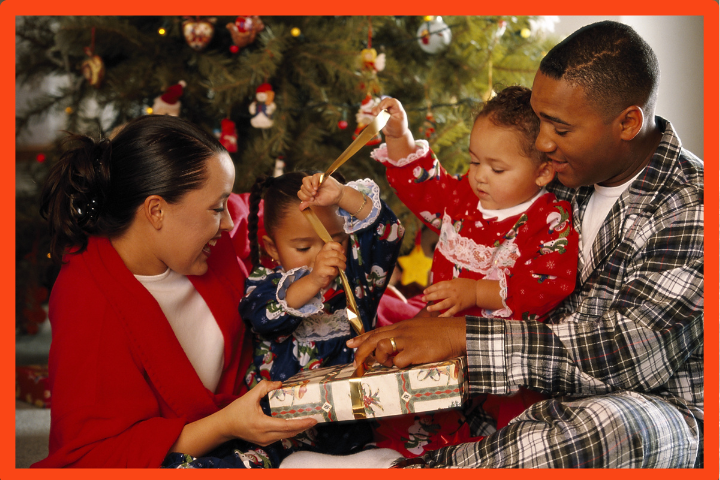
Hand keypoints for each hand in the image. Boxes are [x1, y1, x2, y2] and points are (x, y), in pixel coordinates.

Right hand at [222, 380, 316, 445]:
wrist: (225, 426)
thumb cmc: (236, 411)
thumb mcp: (249, 396)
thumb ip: (265, 387)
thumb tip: (280, 383)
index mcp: (262, 424)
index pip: (286, 425)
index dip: (301, 423)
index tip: (313, 419)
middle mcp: (265, 436)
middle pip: (290, 433)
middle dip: (304, 426)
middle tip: (315, 418)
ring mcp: (265, 441)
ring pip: (286, 436)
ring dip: (297, 429)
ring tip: (308, 420)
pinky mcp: (264, 442)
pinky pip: (281, 436)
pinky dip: (290, 430)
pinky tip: (295, 423)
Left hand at [298, 173, 343, 210]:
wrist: (337, 196)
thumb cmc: (327, 199)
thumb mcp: (317, 202)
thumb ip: (308, 203)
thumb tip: (300, 208)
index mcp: (308, 192)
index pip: (300, 193)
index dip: (303, 197)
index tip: (312, 200)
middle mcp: (310, 185)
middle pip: (302, 187)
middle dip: (307, 193)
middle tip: (314, 195)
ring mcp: (314, 180)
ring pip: (305, 180)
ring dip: (308, 187)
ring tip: (315, 191)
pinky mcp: (320, 176)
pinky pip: (313, 176)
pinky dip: (314, 182)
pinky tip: (317, 187)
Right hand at [308, 242, 345, 288]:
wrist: (316, 279)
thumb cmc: (325, 269)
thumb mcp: (330, 260)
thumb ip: (335, 255)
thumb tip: (344, 253)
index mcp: (323, 251)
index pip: (330, 244)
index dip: (338, 246)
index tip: (343, 252)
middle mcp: (321, 255)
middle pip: (336, 253)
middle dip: (343, 258)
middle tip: (344, 262)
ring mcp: (320, 263)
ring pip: (336, 261)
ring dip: (342, 265)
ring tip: (343, 268)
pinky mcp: (321, 270)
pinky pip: (333, 270)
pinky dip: (336, 272)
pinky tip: (334, 273)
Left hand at [346, 316, 465, 368]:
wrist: (456, 332)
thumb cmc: (441, 332)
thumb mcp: (419, 328)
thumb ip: (407, 335)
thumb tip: (396, 345)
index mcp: (402, 326)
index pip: (377, 331)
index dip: (362, 338)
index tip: (350, 344)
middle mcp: (401, 331)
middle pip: (374, 339)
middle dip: (361, 351)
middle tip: (356, 363)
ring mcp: (407, 340)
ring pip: (381, 348)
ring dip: (381, 358)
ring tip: (389, 363)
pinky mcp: (415, 351)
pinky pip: (398, 362)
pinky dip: (398, 366)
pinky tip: (405, 365)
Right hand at [372, 97, 408, 138]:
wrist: (395, 135)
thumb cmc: (397, 129)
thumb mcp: (393, 123)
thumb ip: (387, 117)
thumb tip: (381, 111)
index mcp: (398, 110)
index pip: (393, 101)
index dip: (387, 103)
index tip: (382, 108)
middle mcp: (393, 108)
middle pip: (385, 101)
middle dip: (380, 106)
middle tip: (379, 113)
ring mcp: (387, 111)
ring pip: (380, 104)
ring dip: (377, 109)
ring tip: (376, 115)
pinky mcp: (382, 114)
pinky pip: (377, 109)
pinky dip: (374, 111)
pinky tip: (374, 114)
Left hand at [423, 278, 477, 316]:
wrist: (478, 291)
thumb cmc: (467, 285)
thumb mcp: (457, 281)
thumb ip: (448, 284)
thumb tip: (437, 287)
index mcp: (451, 284)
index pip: (438, 286)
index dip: (430, 288)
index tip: (424, 291)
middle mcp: (452, 292)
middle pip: (439, 294)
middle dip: (429, 296)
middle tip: (422, 299)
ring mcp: (456, 300)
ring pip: (444, 304)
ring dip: (435, 306)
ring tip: (428, 308)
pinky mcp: (460, 307)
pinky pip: (451, 312)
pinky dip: (445, 316)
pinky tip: (439, 318)